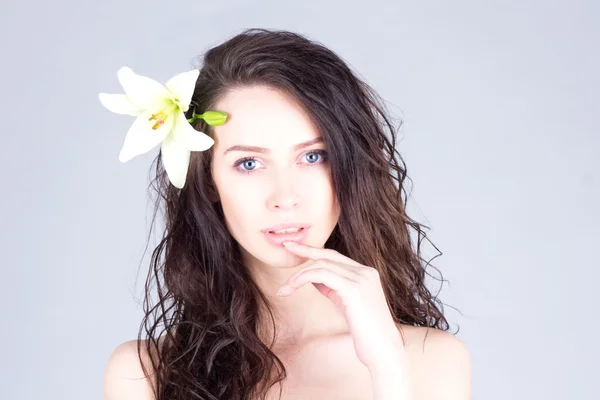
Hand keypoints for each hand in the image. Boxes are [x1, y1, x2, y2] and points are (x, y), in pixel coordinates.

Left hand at [278, 241, 406, 370]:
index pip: (336, 256)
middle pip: (328, 256)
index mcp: (366, 273)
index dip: (314, 250)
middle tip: (286, 248)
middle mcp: (366, 272)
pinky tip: (291, 288)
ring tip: (284, 288)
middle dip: (304, 251)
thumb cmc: (366, 333)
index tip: (295, 247)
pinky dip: (302, 279)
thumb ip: (333, 288)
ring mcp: (361, 278)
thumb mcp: (347, 304)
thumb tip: (312, 277)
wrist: (384, 351)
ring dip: (298, 275)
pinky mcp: (353, 289)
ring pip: (321, 265)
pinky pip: (321, 275)